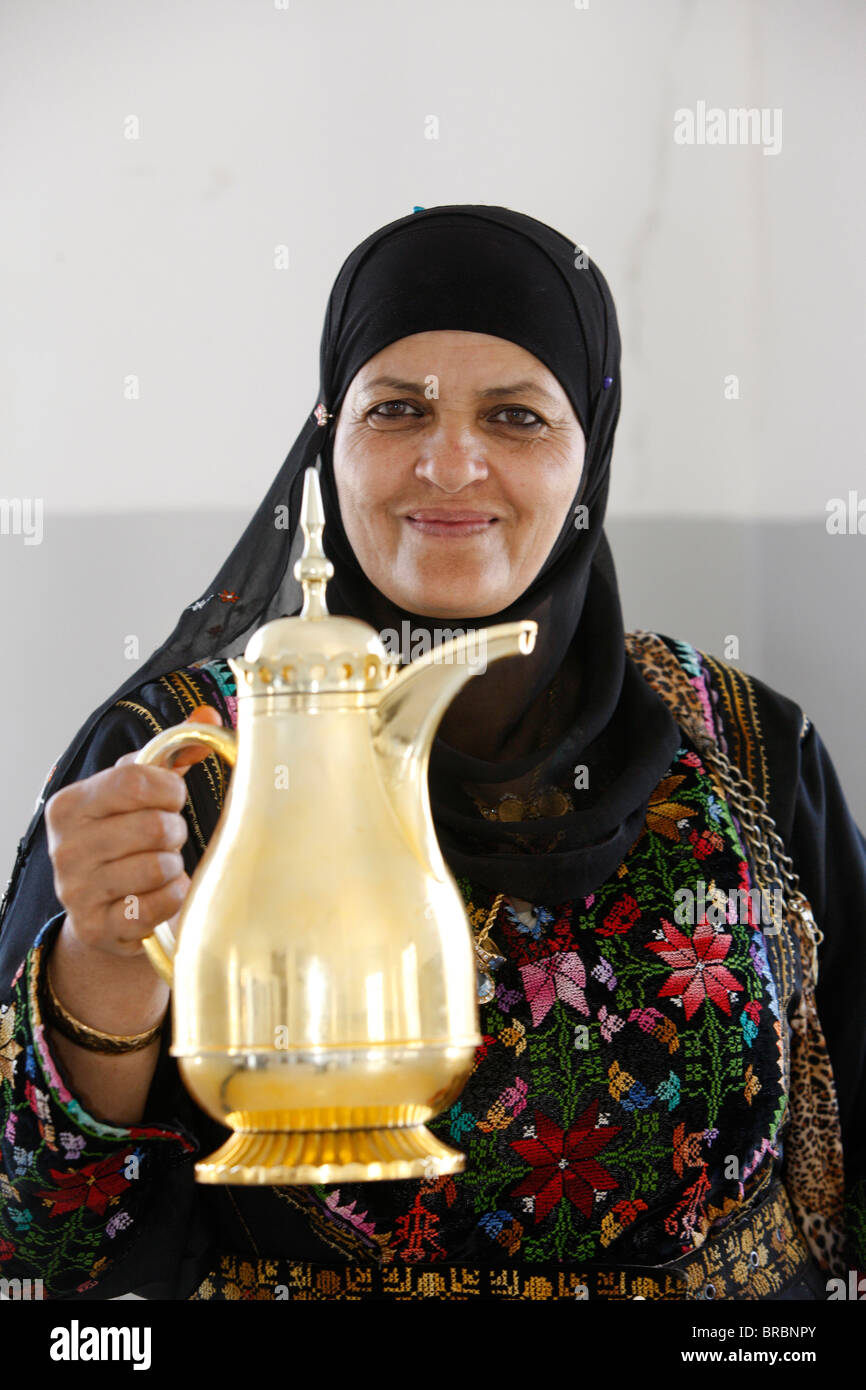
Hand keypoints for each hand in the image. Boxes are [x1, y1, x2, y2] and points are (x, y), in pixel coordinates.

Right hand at [45, 705, 222, 957]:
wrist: (102, 913)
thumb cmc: (126, 840)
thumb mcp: (139, 793)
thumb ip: (172, 752)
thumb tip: (207, 717)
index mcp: (70, 804)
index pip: (134, 780)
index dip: (169, 788)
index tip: (172, 798)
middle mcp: (65, 847)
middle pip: (154, 825)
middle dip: (174, 830)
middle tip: (166, 838)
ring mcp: (77, 891)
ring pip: (159, 866)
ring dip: (173, 865)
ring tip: (160, 865)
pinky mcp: (97, 927)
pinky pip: (159, 904)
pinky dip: (173, 896)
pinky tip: (162, 892)